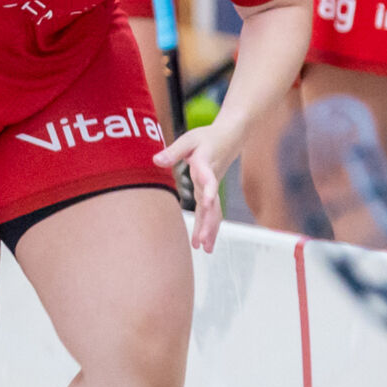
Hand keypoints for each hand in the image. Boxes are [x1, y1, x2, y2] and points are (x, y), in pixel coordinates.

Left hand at [154, 125, 234, 251]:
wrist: (230, 137)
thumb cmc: (206, 137)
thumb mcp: (189, 139)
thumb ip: (173, 151)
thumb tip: (156, 161)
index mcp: (205, 164)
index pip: (208, 179)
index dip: (208, 189)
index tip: (207, 202)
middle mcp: (211, 179)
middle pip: (212, 203)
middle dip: (208, 223)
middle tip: (203, 241)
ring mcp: (213, 187)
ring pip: (213, 212)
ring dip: (210, 230)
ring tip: (205, 249)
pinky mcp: (211, 191)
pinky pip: (212, 212)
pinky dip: (209, 227)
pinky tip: (205, 244)